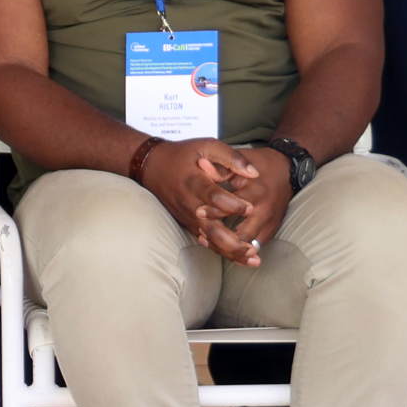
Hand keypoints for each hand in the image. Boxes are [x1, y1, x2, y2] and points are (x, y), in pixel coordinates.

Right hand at [137, 137, 255, 259]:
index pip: (213, 196)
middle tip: (253, 248)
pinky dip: (223, 250)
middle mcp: (190, 203)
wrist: (152, 167)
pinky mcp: (188, 223)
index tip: (250, 208)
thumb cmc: (183, 154)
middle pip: (210, 228)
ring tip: (253, 260)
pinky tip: (241, 258)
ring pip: (209, 240)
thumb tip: (255, 173)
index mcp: (194, 182)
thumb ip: (231, 157)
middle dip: (232, 241)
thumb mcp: (206, 145)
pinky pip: (206, 240)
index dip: (231, 204)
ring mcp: (188, 216)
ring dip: (230, 251)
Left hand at [205, 149, 294, 263]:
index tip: (198, 213)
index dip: (213, 212)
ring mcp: (270, 224)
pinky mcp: (272, 230)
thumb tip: (200, 164)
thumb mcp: (241, 160)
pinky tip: (221, 246)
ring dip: (227, 247)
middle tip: (201, 234)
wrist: (288, 171)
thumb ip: (221, 167)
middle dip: (219, 238)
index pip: (233, 208)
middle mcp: (265, 212)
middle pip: (241, 236)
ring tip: (207, 241)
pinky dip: (238, 249)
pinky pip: (253, 247)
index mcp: (256, 193)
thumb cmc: (261, 164)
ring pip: (247, 247)